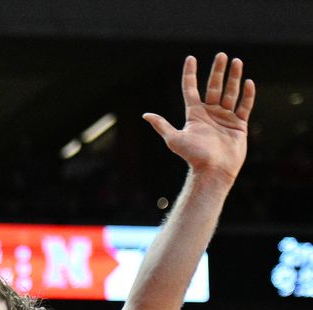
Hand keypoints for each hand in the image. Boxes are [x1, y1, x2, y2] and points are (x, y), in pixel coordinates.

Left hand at [143, 53, 254, 182]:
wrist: (213, 170)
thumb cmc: (193, 156)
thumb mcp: (174, 139)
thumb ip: (162, 125)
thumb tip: (145, 115)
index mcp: (194, 115)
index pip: (191, 89)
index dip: (190, 74)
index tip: (191, 58)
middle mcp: (210, 114)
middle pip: (213, 87)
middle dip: (217, 71)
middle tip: (221, 55)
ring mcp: (225, 118)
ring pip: (230, 93)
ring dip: (234, 78)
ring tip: (237, 61)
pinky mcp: (239, 125)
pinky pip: (244, 106)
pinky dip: (247, 95)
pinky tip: (248, 82)